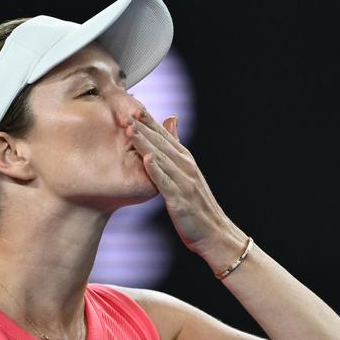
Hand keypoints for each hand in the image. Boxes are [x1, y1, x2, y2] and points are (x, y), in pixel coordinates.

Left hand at [124, 106, 237, 253]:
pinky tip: (146, 159)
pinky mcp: (180, 200)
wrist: (214, 233)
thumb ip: (176, 148)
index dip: (148, 121)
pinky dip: (157, 171)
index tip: (131, 105)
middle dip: (143, 127)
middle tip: (125, 110)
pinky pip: (166, 183)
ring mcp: (183, 182)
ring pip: (161, 159)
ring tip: (129, 129)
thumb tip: (171, 120)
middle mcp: (186, 167)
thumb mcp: (187, 173)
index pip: (164, 136)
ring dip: (145, 144)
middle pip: (161, 143)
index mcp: (185, 160)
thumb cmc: (197, 205)